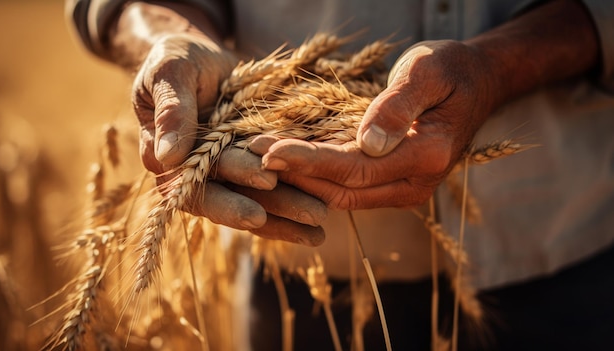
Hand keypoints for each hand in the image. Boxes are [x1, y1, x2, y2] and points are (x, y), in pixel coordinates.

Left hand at [256, 40, 495, 209]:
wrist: (478, 84)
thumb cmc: (452, 70)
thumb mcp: (426, 71)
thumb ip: (397, 106)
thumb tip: (368, 143)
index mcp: (427, 155)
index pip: (355, 167)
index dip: (309, 161)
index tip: (267, 151)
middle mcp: (416, 183)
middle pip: (343, 189)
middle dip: (295, 174)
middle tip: (250, 155)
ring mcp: (406, 189)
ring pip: (343, 195)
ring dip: (302, 181)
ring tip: (260, 161)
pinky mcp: (395, 185)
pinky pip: (350, 188)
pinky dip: (318, 178)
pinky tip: (289, 164)